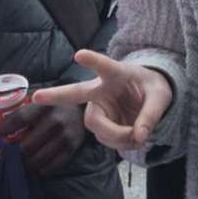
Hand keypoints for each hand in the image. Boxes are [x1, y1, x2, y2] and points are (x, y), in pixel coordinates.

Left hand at [2, 99, 88, 176]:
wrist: (83, 109)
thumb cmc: (53, 104)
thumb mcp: (39, 97)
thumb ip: (20, 103)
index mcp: (44, 105)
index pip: (20, 118)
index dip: (6, 128)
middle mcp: (55, 121)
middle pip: (27, 145)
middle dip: (12, 153)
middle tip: (4, 155)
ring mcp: (65, 136)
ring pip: (38, 158)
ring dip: (24, 164)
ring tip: (17, 164)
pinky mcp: (72, 148)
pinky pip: (52, 166)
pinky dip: (40, 170)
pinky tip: (34, 168)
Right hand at [32, 50, 174, 149]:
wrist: (149, 99)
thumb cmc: (153, 89)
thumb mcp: (161, 97)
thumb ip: (151, 115)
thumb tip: (140, 136)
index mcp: (117, 74)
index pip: (103, 65)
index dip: (92, 60)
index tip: (78, 54)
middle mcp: (101, 89)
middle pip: (76, 94)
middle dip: (56, 95)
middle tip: (35, 97)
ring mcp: (98, 108)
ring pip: (97, 127)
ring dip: (119, 137)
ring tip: (139, 135)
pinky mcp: (100, 125)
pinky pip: (106, 140)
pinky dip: (122, 144)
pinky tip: (133, 138)